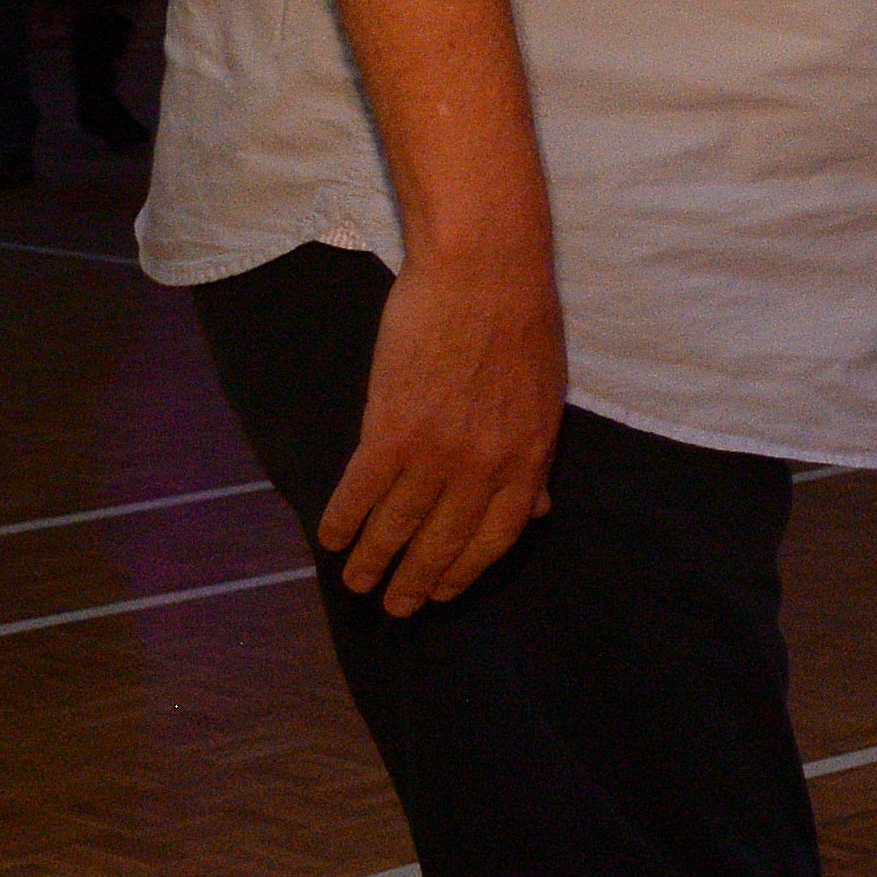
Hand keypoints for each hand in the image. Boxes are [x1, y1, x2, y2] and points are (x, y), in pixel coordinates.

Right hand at [316, 242, 565, 614]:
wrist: (484, 269)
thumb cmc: (518, 322)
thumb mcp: (546, 396)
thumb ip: (534, 457)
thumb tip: (537, 509)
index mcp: (528, 458)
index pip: (495, 537)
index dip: (465, 571)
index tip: (443, 590)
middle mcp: (484, 467)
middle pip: (444, 542)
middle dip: (415, 582)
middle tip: (394, 608)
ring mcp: (437, 452)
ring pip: (398, 525)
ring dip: (373, 561)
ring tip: (355, 583)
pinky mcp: (391, 429)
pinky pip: (361, 492)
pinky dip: (342, 520)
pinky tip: (330, 538)